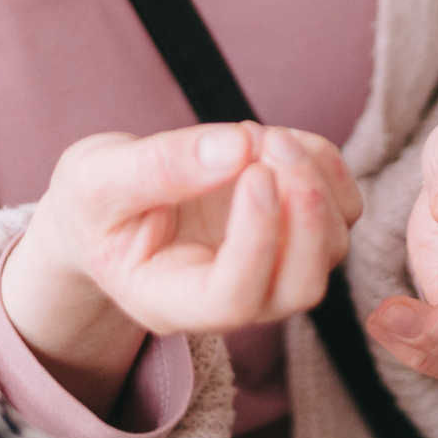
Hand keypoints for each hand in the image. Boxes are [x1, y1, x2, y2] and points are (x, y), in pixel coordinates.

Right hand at [4, 123, 359, 412]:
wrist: (109, 204)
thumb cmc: (96, 202)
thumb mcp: (97, 179)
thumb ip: (158, 167)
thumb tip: (236, 148)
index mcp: (168, 301)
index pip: (232, 300)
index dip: (256, 241)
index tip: (254, 172)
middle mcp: (229, 298)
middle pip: (298, 288)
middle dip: (302, 213)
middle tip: (269, 143)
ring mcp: (269, 268)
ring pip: (330, 247)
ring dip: (314, 181)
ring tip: (264, 136)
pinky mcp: (294, 232)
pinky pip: (341, 210)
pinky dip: (326, 167)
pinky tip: (283, 140)